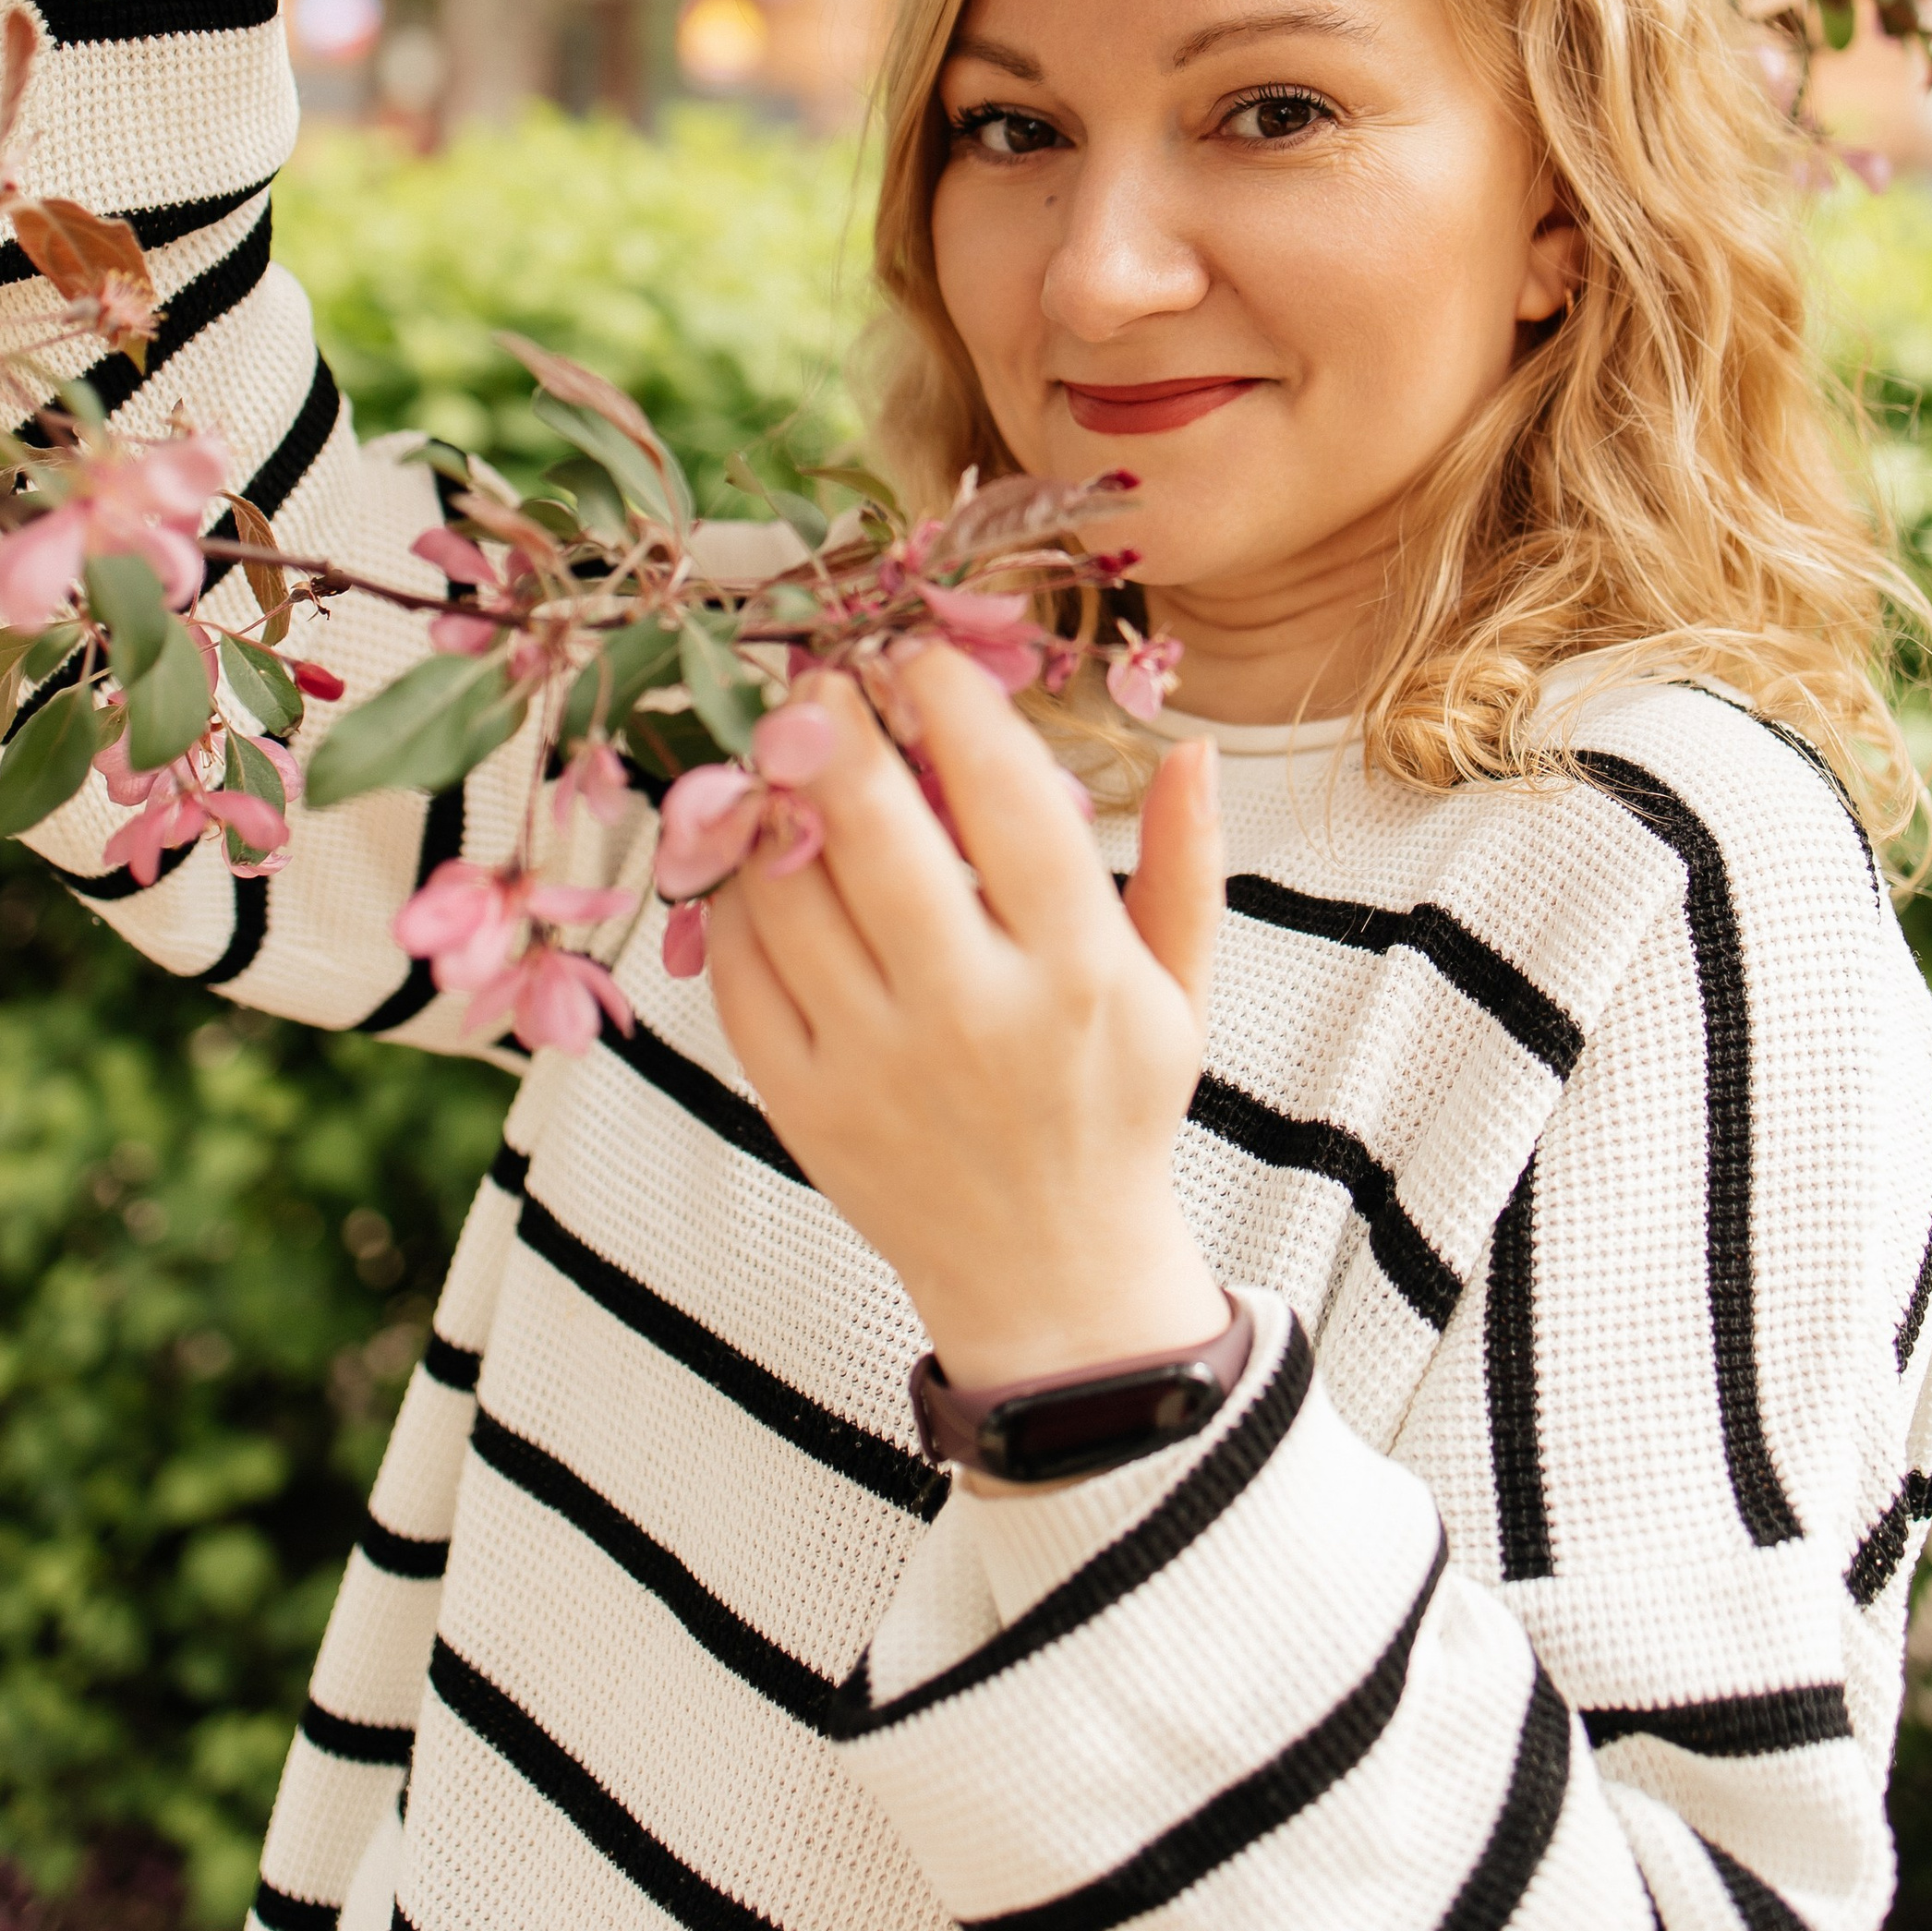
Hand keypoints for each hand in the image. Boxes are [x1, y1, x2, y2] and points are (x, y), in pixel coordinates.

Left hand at [706, 652, 1229, 1393]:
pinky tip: (752, 852)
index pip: (1008, 802)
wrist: (1049, 1276)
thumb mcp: (1179, 993)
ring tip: (777, 751)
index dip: (956, 708)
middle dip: (839, 731)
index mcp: (1079, 974)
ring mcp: (878, 1065)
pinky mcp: (805, 1105)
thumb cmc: (1113, 1109)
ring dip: (770, 801)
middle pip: (878, 835)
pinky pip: (743, 972)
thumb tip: (1195, 747)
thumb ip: (1186, 866)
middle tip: (821, 679)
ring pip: (792, 894)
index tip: (922, 654)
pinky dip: (736, 896)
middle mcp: (975, 1015)